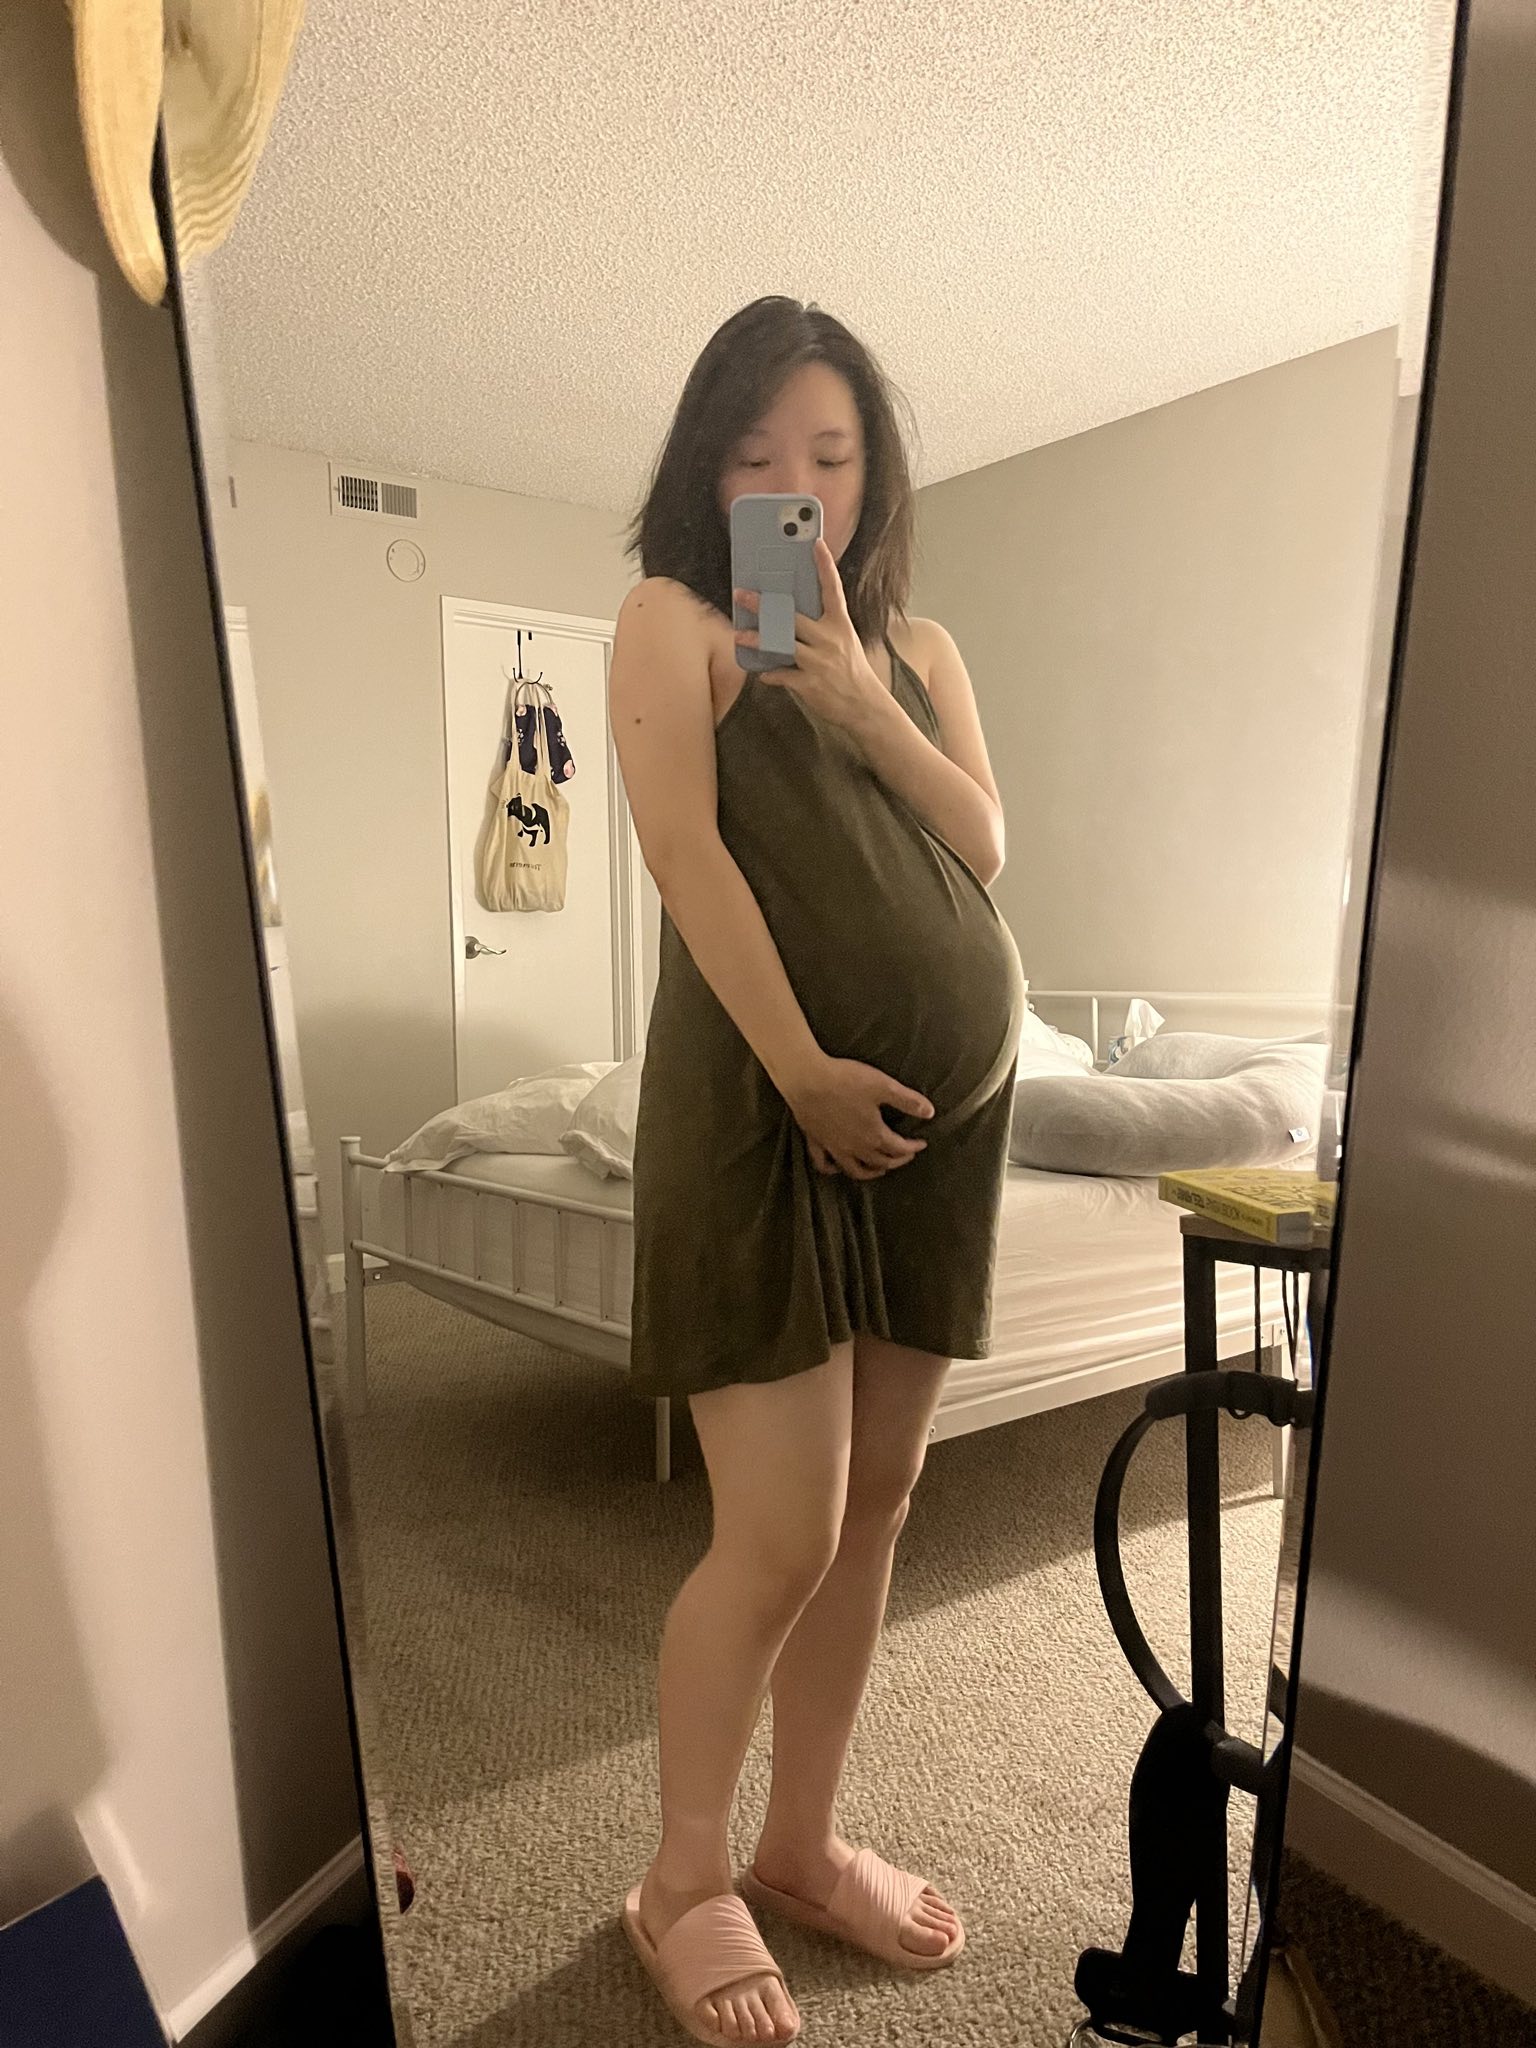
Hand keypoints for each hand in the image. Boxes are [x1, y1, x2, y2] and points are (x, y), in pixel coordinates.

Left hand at [734, 537, 889, 731]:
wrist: (865, 706)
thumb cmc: (851, 670)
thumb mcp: (844, 641)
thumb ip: (822, 627)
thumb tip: (792, 612)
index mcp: (840, 625)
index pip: (833, 590)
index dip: (825, 566)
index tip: (816, 544)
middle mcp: (829, 639)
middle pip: (792, 617)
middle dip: (764, 605)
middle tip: (742, 595)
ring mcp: (819, 662)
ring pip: (782, 645)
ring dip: (758, 640)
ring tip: (740, 636)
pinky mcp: (810, 684)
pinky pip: (782, 675)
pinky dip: (770, 674)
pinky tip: (762, 673)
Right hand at [782, 1053, 934, 1180]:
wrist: (806, 1079)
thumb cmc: (845, 1080)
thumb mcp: (883, 1086)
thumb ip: (908, 1101)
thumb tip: (930, 1113)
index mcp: (874, 1135)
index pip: (899, 1148)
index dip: (913, 1148)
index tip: (921, 1144)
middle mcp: (855, 1147)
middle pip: (880, 1162)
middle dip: (897, 1160)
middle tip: (905, 1155)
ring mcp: (833, 1148)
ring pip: (855, 1170)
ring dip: (870, 1172)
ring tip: (880, 1168)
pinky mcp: (816, 1142)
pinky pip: (824, 1164)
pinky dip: (833, 1169)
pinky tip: (838, 1167)